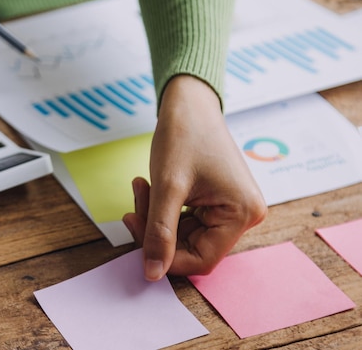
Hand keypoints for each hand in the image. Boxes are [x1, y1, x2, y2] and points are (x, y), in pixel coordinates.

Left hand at [122, 75, 266, 279]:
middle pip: (191, 246)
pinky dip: (162, 208)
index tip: (136, 231)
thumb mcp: (167, 187)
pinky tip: (148, 185)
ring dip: (155, 217)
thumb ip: (159, 233)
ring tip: (141, 186)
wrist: (188, 102)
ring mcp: (230, 207)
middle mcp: (243, 215)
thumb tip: (152, 274)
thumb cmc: (184, 135)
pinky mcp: (217, 200)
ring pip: (183, 234)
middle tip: (132, 207)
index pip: (202, 260)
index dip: (165, 257)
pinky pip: (185, 219)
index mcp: (242, 213)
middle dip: (156, 230)